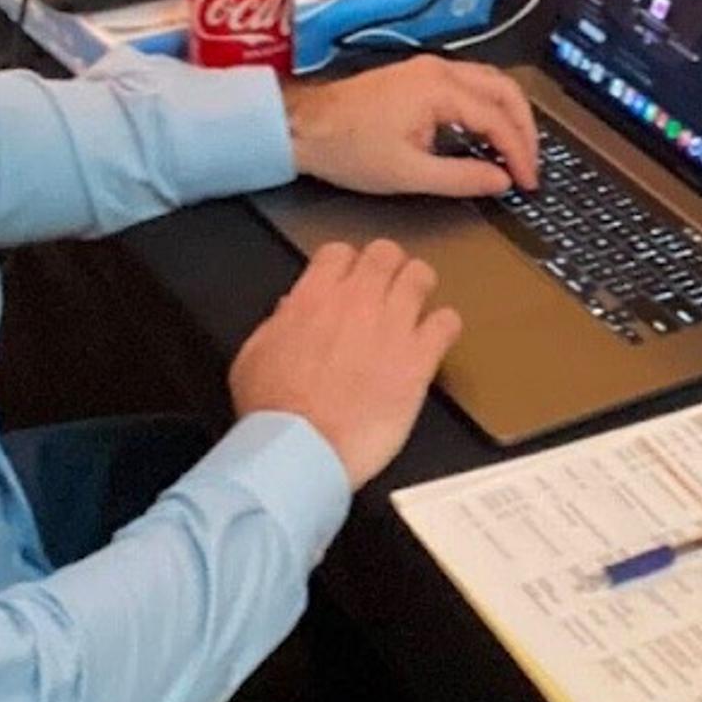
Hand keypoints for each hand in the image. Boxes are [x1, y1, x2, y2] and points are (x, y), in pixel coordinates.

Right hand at [231, 239, 460, 487]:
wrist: (301, 449)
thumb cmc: (272, 412)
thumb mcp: (253, 357)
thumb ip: (277, 325)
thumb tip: (291, 310)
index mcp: (313, 297)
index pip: (340, 252)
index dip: (347, 264)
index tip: (348, 281)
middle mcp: (357, 302)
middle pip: (385, 253)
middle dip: (387, 267)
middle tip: (386, 289)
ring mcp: (392, 327)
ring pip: (421, 276)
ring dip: (418, 287)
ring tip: (414, 308)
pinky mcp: (419, 359)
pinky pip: (447, 322)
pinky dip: (445, 327)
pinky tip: (435, 341)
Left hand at [284, 58, 538, 196]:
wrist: (302, 127)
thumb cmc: (347, 148)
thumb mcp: (408, 174)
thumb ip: (462, 178)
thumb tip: (501, 182)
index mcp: (439, 89)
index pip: (498, 119)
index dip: (520, 153)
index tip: (528, 182)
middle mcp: (439, 70)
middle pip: (505, 90)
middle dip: (525, 129)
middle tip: (532, 165)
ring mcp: (429, 69)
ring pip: (490, 83)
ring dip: (510, 114)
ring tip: (517, 150)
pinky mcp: (419, 77)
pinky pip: (471, 85)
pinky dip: (490, 107)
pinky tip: (489, 134)